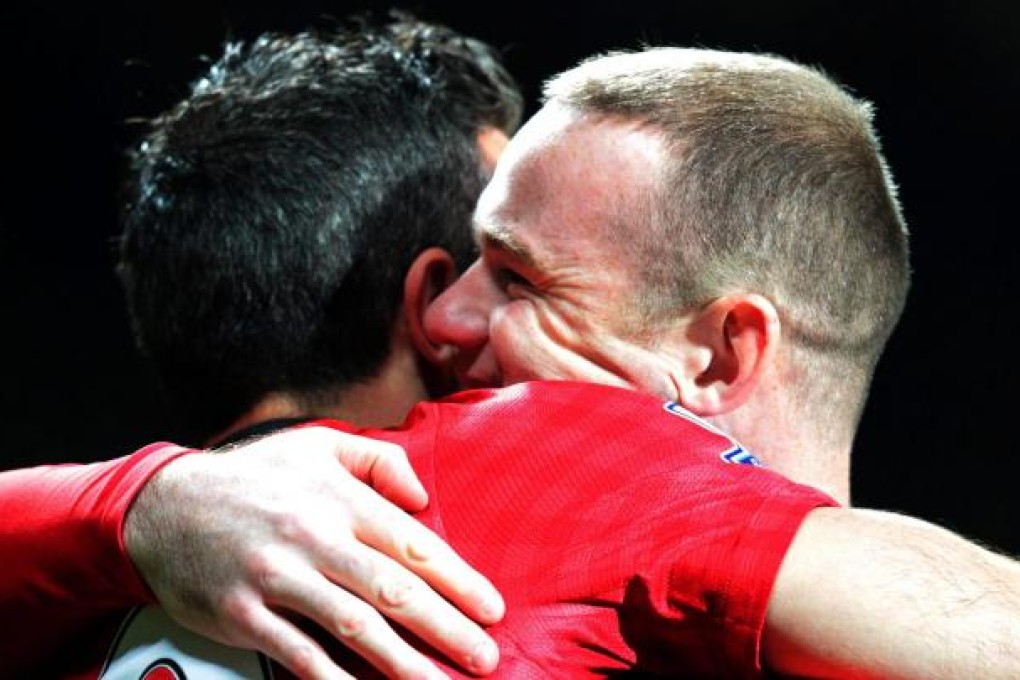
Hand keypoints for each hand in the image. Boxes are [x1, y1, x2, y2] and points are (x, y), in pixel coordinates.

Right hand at [124, 426, 503, 678]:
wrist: (164, 506)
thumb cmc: (253, 477)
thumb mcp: (318, 444)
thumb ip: (378, 460)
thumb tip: (421, 496)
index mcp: (339, 499)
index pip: (412, 545)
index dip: (458, 581)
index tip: (491, 608)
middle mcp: (314, 538)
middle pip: (394, 591)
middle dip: (447, 628)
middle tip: (484, 656)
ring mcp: (278, 578)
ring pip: (355, 626)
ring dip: (404, 662)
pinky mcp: (244, 613)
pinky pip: (298, 654)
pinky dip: (335, 679)